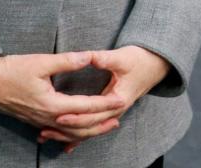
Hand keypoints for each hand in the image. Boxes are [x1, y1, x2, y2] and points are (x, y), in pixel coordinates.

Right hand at [0, 51, 125, 133]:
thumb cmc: (9, 71)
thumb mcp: (39, 62)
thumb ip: (66, 61)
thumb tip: (88, 57)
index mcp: (52, 104)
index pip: (86, 106)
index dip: (105, 103)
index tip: (120, 99)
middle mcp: (47, 117)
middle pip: (81, 126)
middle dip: (101, 122)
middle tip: (118, 116)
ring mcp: (40, 121)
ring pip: (70, 131)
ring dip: (89, 129)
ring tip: (104, 125)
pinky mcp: (34, 119)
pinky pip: (58, 131)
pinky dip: (72, 132)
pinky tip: (76, 131)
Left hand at [39, 45, 171, 153]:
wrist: (155, 65)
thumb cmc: (139, 59)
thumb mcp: (122, 57)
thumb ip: (104, 58)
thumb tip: (89, 56)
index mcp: (119, 98)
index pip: (94, 112)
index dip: (76, 114)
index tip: (58, 114)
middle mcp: (116, 110)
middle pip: (89, 125)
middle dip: (67, 128)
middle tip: (46, 129)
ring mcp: (114, 113)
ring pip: (89, 130)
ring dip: (69, 135)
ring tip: (47, 136)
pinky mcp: (110, 112)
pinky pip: (93, 127)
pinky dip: (78, 135)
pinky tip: (66, 144)